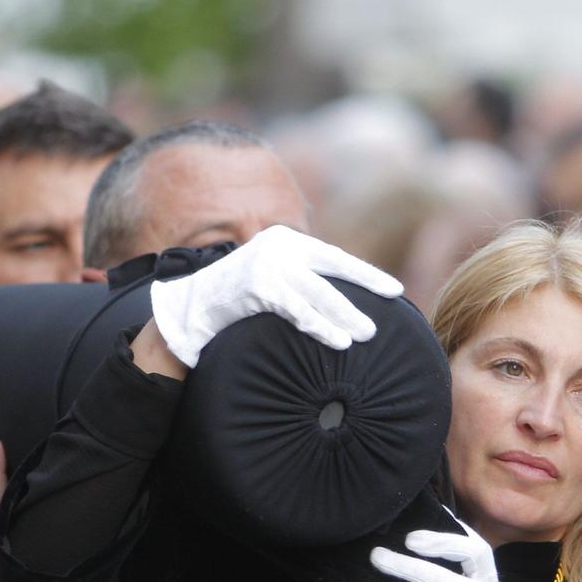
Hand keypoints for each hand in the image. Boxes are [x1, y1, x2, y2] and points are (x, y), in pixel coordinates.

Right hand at [148, 225, 402, 368]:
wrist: (188, 309)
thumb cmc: (234, 303)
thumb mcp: (271, 283)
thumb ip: (300, 284)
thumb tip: (341, 304)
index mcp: (286, 242)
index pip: (335, 257)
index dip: (366, 275)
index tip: (394, 290)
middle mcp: (278, 245)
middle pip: (332, 271)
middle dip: (361, 296)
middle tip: (383, 320)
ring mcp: (266, 262)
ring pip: (317, 292)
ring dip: (344, 316)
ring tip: (365, 335)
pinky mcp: (256, 285)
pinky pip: (297, 309)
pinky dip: (320, 325)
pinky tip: (337, 340)